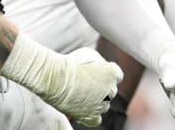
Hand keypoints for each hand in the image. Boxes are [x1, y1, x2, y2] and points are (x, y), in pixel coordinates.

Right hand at [1, 34, 122, 127]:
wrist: (57, 77)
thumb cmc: (71, 63)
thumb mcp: (89, 54)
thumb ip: (100, 63)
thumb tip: (100, 68)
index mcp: (113, 74)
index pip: (117, 75)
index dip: (106, 73)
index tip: (97, 71)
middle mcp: (110, 91)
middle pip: (110, 90)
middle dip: (101, 86)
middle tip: (85, 81)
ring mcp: (101, 105)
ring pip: (104, 105)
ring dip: (96, 100)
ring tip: (80, 93)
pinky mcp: (89, 116)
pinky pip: (96, 119)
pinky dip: (91, 115)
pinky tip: (83, 109)